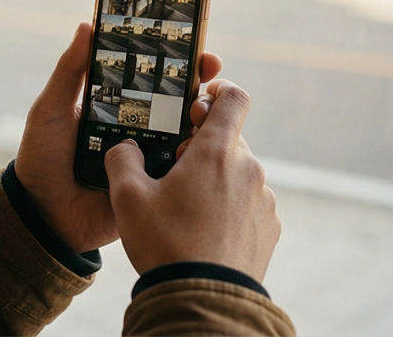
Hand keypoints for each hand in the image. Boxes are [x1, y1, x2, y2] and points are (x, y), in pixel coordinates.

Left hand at [15, 22, 221, 252]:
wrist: (41, 213)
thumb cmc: (41, 156)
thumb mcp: (51, 108)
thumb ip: (70, 70)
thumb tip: (88, 25)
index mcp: (118, 106)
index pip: (154, 79)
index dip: (179, 64)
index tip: (199, 50)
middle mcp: (140, 129)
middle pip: (180, 105)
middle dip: (202, 91)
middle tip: (212, 80)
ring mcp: (150, 159)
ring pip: (188, 137)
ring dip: (204, 123)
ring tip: (205, 114)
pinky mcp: (155, 189)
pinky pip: (183, 174)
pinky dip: (196, 161)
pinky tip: (204, 151)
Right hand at [105, 79, 281, 280]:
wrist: (202, 301)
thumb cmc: (165, 245)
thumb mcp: (127, 197)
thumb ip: (123, 157)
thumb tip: (127, 146)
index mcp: (216, 152)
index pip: (233, 97)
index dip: (216, 91)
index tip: (196, 103)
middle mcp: (248, 169)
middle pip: (229, 137)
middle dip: (201, 144)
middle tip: (172, 166)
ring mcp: (263, 199)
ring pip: (238, 170)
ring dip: (215, 176)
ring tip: (185, 205)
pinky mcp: (270, 226)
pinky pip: (248, 200)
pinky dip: (228, 203)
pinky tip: (203, 227)